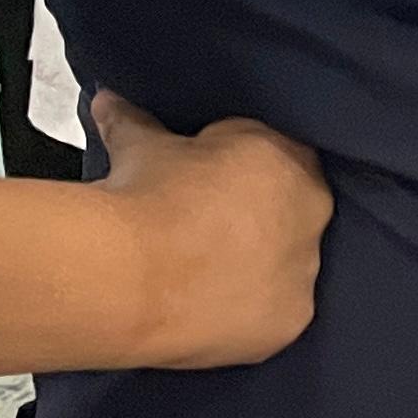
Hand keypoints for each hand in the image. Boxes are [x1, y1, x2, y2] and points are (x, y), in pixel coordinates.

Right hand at [85, 90, 330, 369]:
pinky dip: (251, 311)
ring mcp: (306, 267)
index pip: (276, 154)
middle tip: (203, 228)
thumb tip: (107, 99)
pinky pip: (278, 311)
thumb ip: (135, 121)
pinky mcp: (292, 318)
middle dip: (253, 215)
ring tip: (202, 273)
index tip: (206, 180)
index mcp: (287, 157)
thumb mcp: (141, 147)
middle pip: (289, 210)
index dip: (239, 167)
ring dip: (256, 265)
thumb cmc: (142, 198)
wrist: (130, 276)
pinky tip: (213, 308)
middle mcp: (311, 209)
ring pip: (287, 263)